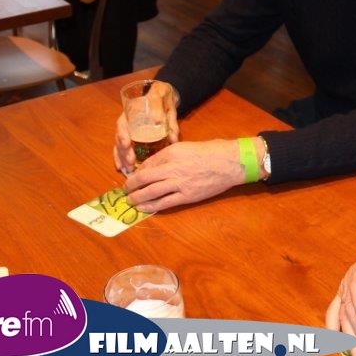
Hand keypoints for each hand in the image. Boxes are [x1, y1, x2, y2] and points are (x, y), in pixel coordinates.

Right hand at [114, 85, 179, 174]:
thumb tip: (173, 139)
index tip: (126, 143)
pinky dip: (120, 157)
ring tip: (127, 169)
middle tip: (131, 161)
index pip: (123, 123)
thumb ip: (170, 122)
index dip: (123, 134)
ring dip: (122, 157)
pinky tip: (121, 167)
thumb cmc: (161, 99)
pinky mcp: (130, 138)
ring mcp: (127, 131)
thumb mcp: (167, 107)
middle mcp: (127, 122)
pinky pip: (122, 148)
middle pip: (120, 137)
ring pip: (119, 145)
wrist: (161, 95)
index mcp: (132, 112)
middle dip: (124, 151)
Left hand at [123, 139, 244, 211]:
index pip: (148, 163)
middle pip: (144, 178)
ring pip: (151, 192)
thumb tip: (156, 165)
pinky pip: (165, 203)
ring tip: (130, 201)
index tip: (133, 176)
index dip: (138, 171)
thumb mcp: (188, 146)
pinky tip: (143, 208)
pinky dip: (151, 206)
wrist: (230, 163)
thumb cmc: (213, 151)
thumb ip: (171, 155)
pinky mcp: (187, 196)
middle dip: (131, 185)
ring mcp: (179, 183)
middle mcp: (172, 167)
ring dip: (137, 197)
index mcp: (172, 152)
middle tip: (125, 190)